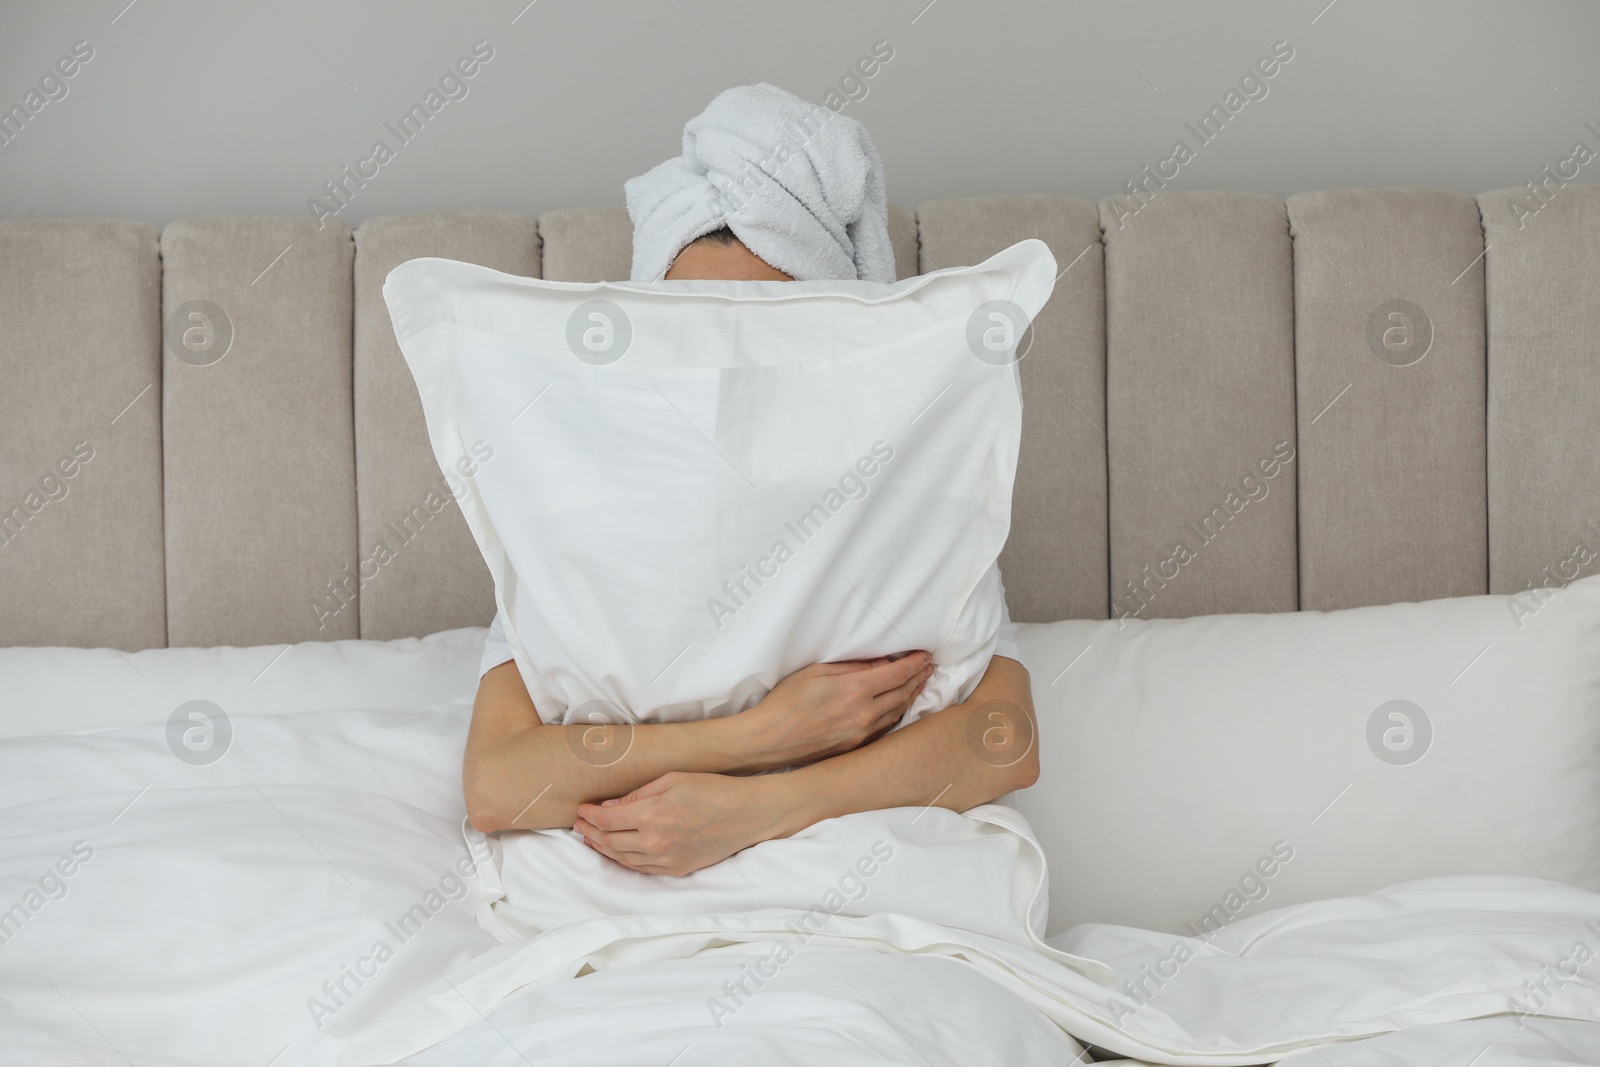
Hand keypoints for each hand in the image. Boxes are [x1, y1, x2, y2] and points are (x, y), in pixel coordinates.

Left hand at [574, 771, 782, 875]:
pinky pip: (641, 869)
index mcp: (652, 815)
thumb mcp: (672, 779)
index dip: (589, 815)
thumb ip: (638, 795)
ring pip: (622, 859)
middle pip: (609, 841)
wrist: (747, 814)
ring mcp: (666, 859)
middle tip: (578, 824)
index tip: (581, 809)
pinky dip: (623, 860)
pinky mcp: (677, 869)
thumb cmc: (712, 789)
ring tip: (590, 839)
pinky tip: (616, 852)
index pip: (607, 820)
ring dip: (602, 849)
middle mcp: (656, 842)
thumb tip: (611, 807)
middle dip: (589, 832)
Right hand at [735, 652, 934, 770]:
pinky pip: (885, 728)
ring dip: (911, 695)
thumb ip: (852, 668)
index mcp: (855, 691)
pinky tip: (899, 707)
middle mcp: (864, 714)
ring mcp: (862, 734)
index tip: (924, 655)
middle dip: (918, 677)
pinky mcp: (855, 748)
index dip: (914, 663)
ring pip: (897, 713)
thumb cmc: (787, 701)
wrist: (769, 739)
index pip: (897, 674)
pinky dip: (897, 714)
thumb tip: (880, 665)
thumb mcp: (817, 672)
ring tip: (919, 683)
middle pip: (902, 693)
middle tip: (928, 667)